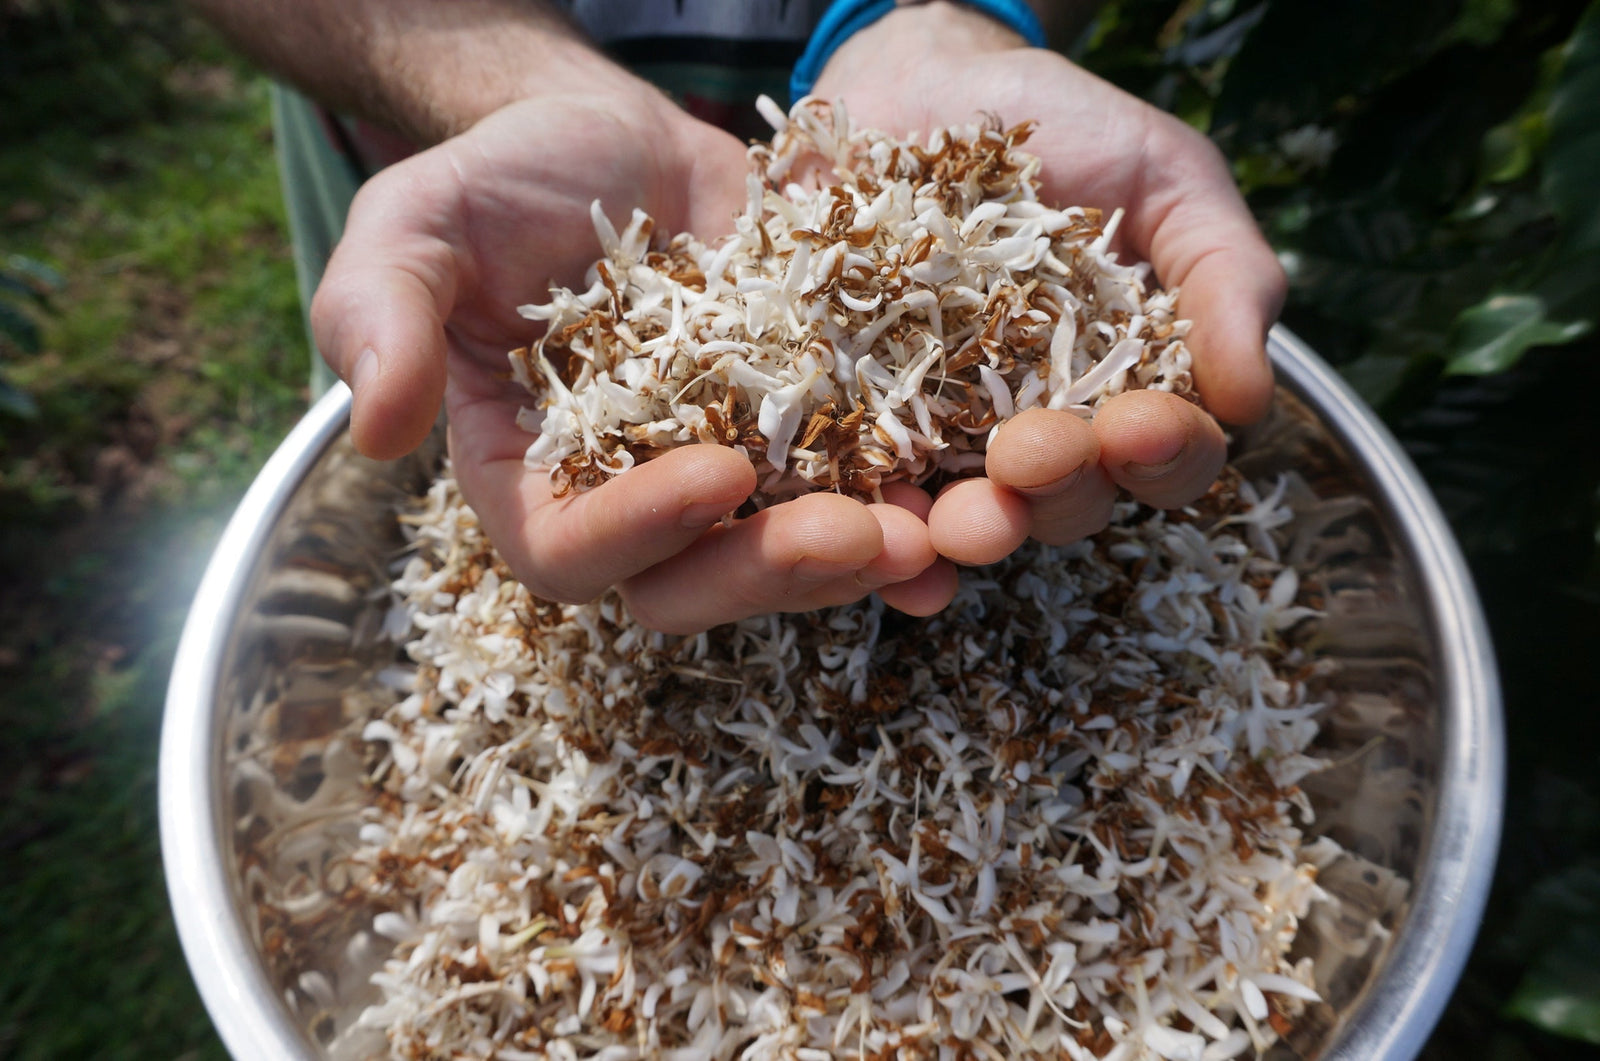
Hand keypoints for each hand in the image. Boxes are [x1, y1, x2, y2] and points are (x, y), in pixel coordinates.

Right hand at [313, 82, 942, 633]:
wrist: (611, 140)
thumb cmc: (497, 180)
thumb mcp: (415, 226)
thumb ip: (381, 316)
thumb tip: (375, 431)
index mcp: (525, 478)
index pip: (569, 551)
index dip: (640, 532)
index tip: (716, 471)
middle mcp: (626, 501)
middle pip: (691, 583)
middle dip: (772, 571)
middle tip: (858, 537)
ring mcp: (722, 476)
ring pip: (786, 557)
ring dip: (861, 560)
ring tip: (934, 535)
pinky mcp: (800, 434)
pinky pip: (854, 492)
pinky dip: (910, 508)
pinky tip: (966, 503)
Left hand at [811, 1, 1286, 562]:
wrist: (924, 81)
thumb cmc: (1068, 129)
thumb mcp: (1170, 180)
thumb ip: (1226, 276)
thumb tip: (1250, 401)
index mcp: (1131, 389)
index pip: (1168, 461)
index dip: (1165, 459)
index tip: (1142, 426)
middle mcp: (1044, 429)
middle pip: (1072, 505)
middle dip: (1061, 490)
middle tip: (1033, 451)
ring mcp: (945, 432)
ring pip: (971, 514)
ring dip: (973, 529)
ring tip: (963, 515)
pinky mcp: (854, 419)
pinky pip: (866, 490)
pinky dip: (875, 524)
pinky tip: (875, 533)